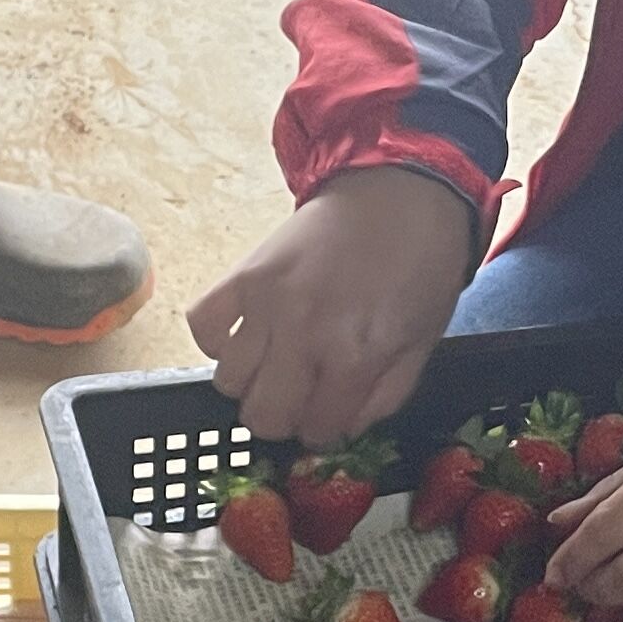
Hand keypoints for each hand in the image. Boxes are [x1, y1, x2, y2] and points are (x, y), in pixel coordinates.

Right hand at [189, 166, 482, 447]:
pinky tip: (247, 336)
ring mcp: (265, 302)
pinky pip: (202, 327)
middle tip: (303, 394)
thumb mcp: (420, 344)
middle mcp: (302, 333)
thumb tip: (338, 428)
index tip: (330, 413)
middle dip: (284, 416)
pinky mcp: (241, 274)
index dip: (325, 430)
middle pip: (262, 416)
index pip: (315, 429)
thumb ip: (382, 398)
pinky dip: (217, 341)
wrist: (400, 192)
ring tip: (278, 361)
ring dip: (252, 382)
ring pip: (227, 381)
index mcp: (355, 356)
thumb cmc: (420, 268)